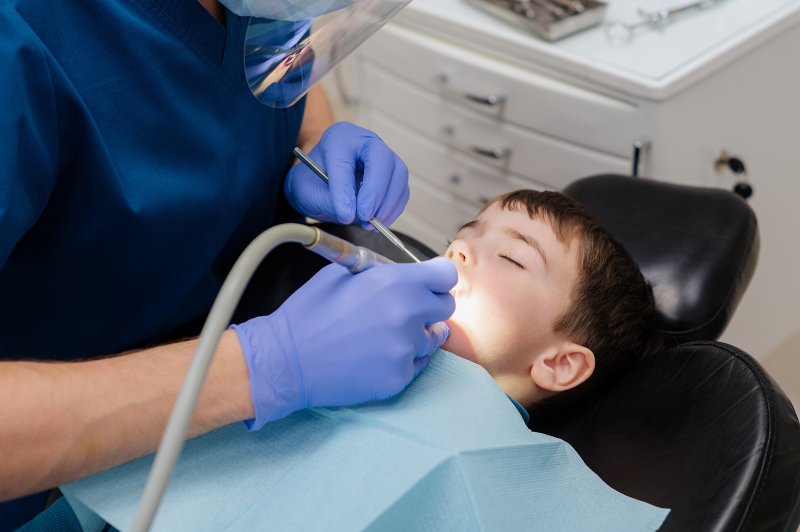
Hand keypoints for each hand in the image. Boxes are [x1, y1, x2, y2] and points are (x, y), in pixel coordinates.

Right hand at [231, 257, 456, 429]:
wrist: (285, 362)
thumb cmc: (308, 314)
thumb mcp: (340, 274)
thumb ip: (380, 272)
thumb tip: (402, 274)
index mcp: (394, 283)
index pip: (446, 275)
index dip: (435, 279)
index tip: (426, 285)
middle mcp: (407, 314)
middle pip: (445, 306)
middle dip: (428, 306)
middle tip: (403, 312)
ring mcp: (405, 349)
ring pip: (433, 339)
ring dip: (417, 335)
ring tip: (384, 336)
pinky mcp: (398, 378)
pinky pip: (416, 364)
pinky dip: (401, 360)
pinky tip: (374, 357)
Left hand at [285, 122, 408, 226]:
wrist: (319, 184)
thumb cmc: (312, 183)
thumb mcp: (307, 192)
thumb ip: (327, 201)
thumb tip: (350, 214)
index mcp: (338, 138)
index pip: (345, 161)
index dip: (345, 189)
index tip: (345, 214)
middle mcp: (365, 142)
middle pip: (382, 159)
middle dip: (376, 192)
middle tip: (365, 216)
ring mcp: (384, 156)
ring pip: (398, 175)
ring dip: (388, 204)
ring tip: (369, 223)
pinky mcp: (394, 174)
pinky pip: (402, 191)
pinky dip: (393, 209)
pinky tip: (378, 222)